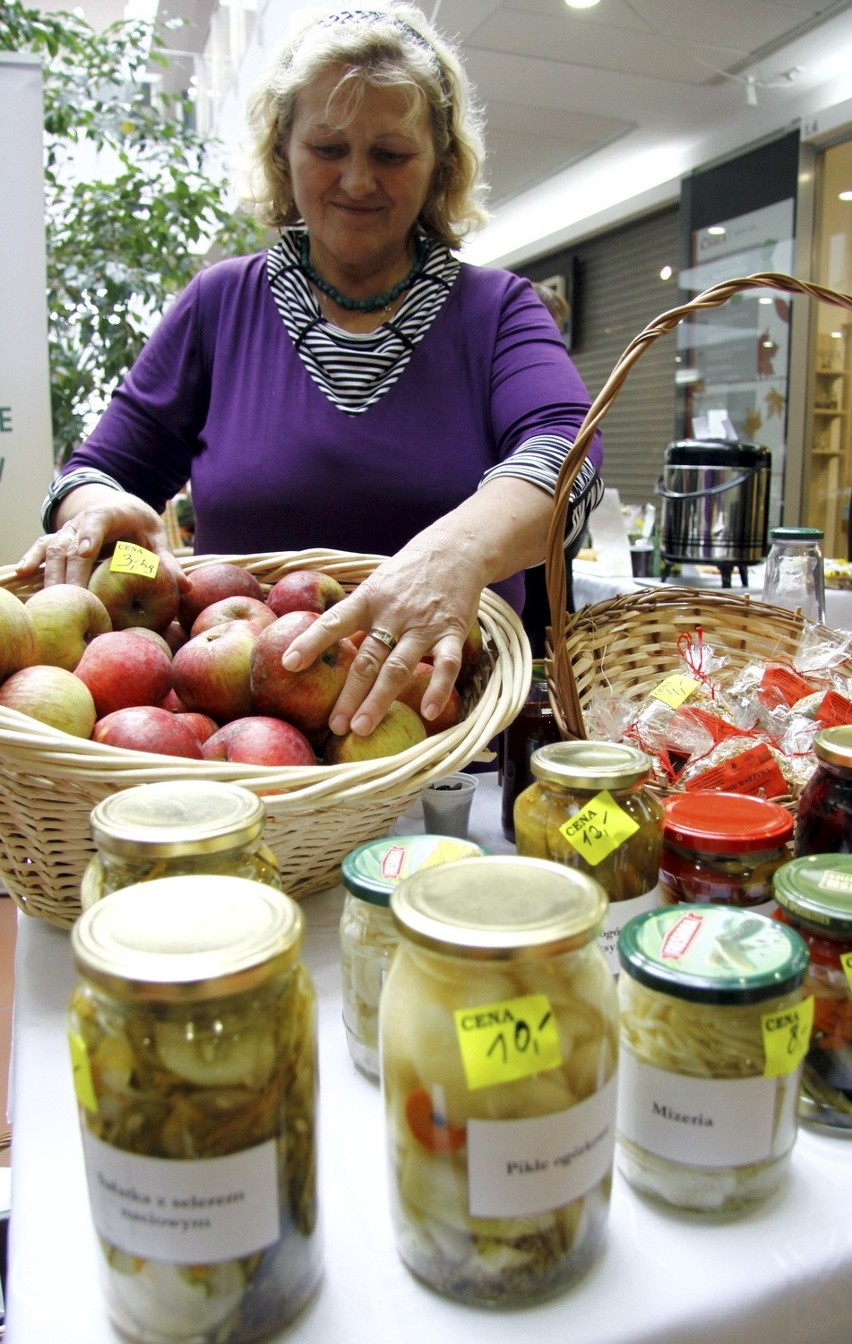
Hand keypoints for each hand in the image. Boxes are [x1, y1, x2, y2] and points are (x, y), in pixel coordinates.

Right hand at [16, 490, 188, 592]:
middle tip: (75, 598)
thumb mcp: (158, 539)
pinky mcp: (58, 539)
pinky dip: (31, 559)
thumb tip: (187, 588)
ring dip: (52, 574)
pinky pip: (41, 548)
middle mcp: (84, 521)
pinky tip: (22, 574)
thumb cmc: (141, 527)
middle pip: (73, 545)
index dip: (91, 534)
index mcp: (112, 514)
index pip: (99, 521)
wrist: (120, 508)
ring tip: (54, 601)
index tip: (86, 550)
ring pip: (54, 549)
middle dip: (72, 571)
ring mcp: (68, 530)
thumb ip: (168, 563)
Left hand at [281, 535, 483, 736]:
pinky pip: (446, 665)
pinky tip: (428, 712)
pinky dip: (438, 688)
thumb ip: (357, 616)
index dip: (310, 642)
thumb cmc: (407, 572)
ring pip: (399, 667)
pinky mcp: (452, 632)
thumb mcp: (375, 585)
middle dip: (349, 694)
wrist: (455, 549)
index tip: (289, 664)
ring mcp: (423, 625)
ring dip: (379, 700)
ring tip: (362, 728)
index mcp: (368, 600)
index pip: (334, 622)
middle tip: (335, 725)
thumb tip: (327, 649)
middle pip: (367, 658)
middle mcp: (392, 614)